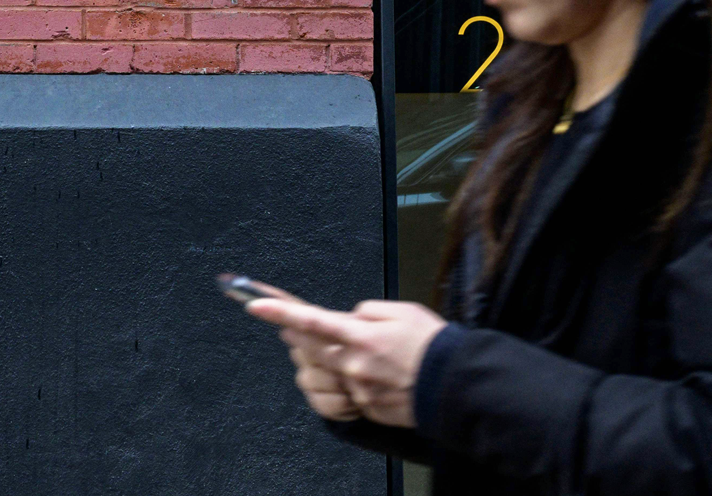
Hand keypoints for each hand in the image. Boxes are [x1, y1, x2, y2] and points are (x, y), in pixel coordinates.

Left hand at [247, 298, 448, 427]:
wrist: (456, 386)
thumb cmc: (433, 345)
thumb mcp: (402, 311)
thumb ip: (368, 311)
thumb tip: (350, 317)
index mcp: (361, 335)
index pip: (312, 321)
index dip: (280, 313)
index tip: (255, 305)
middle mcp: (353, 363)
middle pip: (311, 348)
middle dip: (297, 335)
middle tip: (291, 327)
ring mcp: (357, 388)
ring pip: (327, 370)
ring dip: (328, 358)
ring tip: (351, 350)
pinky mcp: (365, 406)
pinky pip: (347, 389)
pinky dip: (351, 378)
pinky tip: (374, 373)